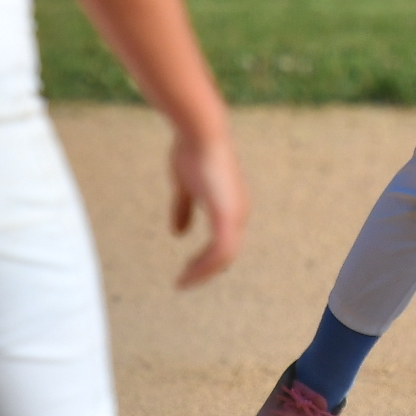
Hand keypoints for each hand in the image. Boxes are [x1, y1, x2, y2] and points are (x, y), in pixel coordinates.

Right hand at [168, 127, 249, 287]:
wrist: (200, 133)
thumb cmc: (192, 151)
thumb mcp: (184, 185)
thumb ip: (183, 207)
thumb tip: (177, 233)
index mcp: (230, 205)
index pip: (224, 242)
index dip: (207, 259)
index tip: (188, 269)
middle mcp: (238, 212)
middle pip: (226, 254)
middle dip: (204, 270)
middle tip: (184, 281)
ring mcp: (236, 215)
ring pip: (223, 257)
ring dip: (202, 272)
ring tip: (183, 282)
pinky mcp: (227, 216)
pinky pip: (219, 252)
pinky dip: (203, 266)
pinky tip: (187, 272)